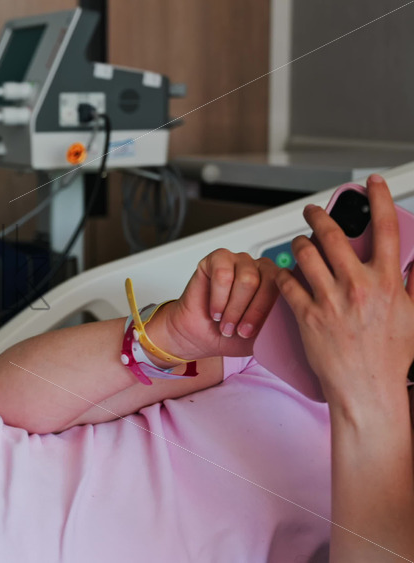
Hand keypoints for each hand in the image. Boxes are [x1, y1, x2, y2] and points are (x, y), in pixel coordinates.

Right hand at [148, 249, 279, 362]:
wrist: (199, 336)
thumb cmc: (230, 334)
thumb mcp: (261, 334)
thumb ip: (278, 322)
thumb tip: (295, 317)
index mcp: (279, 284)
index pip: (286, 289)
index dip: (266, 313)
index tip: (250, 333)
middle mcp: (261, 268)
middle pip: (268, 282)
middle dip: (250, 312)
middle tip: (237, 330)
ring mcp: (240, 261)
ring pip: (247, 279)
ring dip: (233, 307)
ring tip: (224, 321)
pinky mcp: (218, 258)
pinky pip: (223, 274)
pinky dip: (218, 297)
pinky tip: (214, 309)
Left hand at [276, 175, 413, 407]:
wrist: (367, 388)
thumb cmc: (390, 356)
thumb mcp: (412, 314)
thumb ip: (411, 282)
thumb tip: (413, 260)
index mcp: (387, 282)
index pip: (386, 228)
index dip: (378, 199)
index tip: (371, 183)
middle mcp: (358, 286)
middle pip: (334, 235)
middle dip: (319, 216)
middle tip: (312, 211)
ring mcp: (331, 300)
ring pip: (305, 255)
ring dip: (299, 244)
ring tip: (298, 244)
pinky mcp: (307, 315)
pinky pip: (288, 284)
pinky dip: (284, 274)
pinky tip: (283, 272)